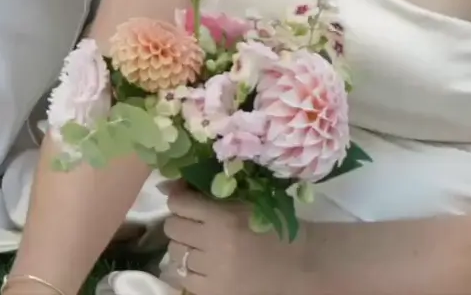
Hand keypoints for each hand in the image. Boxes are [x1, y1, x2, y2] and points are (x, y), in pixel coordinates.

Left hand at [162, 182, 306, 294]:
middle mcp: (214, 244)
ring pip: (176, 254)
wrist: (304, 264)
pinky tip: (204, 267)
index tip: (186, 201)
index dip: (180, 200)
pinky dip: (189, 271)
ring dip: (185, 248)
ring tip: (202, 248)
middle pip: (172, 228)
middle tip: (196, 226)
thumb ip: (207, 195)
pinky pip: (184, 279)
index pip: (178, 203)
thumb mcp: (243, 203)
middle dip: (182, 224)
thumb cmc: (274, 228)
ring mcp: (214, 271)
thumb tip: (166, 186)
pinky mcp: (217, 292)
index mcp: (223, 217)